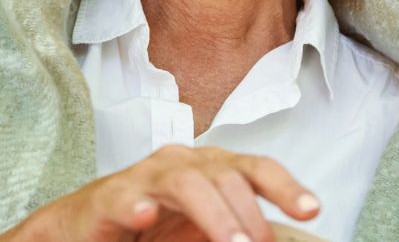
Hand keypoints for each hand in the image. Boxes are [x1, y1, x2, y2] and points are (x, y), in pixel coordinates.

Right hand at [0, 145, 320, 241]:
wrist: (86, 228)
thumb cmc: (151, 230)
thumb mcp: (205, 233)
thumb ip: (238, 235)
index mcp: (211, 169)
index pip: (254, 169)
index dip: (285, 185)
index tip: (311, 209)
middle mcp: (182, 164)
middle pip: (226, 176)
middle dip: (250, 216)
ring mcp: (144, 177)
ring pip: (186, 182)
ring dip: (213, 215)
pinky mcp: (109, 198)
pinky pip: (127, 199)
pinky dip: (138, 207)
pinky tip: (147, 216)